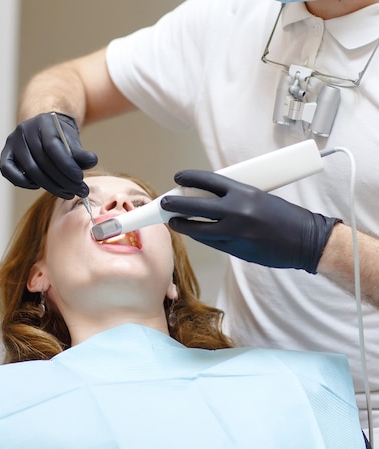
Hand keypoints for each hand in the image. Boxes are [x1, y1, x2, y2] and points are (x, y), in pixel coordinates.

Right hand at [0, 113, 97, 198]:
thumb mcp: (73, 141)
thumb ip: (81, 152)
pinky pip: (9, 172)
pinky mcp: (5, 154)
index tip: (80, 179)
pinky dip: (24, 183)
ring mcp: (12, 142)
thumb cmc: (60, 137)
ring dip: (50, 186)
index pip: (53, 147)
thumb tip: (92, 161)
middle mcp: (25, 130)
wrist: (43, 128)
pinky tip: (39, 186)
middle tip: (79, 191)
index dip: (67, 166)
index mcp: (44, 122)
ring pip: (30, 170)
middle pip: (43, 161)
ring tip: (68, 193)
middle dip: (63, 180)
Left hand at [160, 170, 339, 272]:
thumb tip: (208, 196)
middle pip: (193, 205)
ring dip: (182, 224)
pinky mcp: (234, 249)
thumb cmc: (286, 216)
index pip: (207, 180)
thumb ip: (235, 197)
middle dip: (174, 204)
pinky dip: (199, 236)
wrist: (306, 241)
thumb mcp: (260, 196)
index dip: (188, 177)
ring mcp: (233, 232)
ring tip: (173, 220)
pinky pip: (209, 241)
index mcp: (244, 192)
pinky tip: (193, 231)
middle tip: (164, 203)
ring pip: (196, 228)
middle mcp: (236, 211)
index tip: (178, 177)